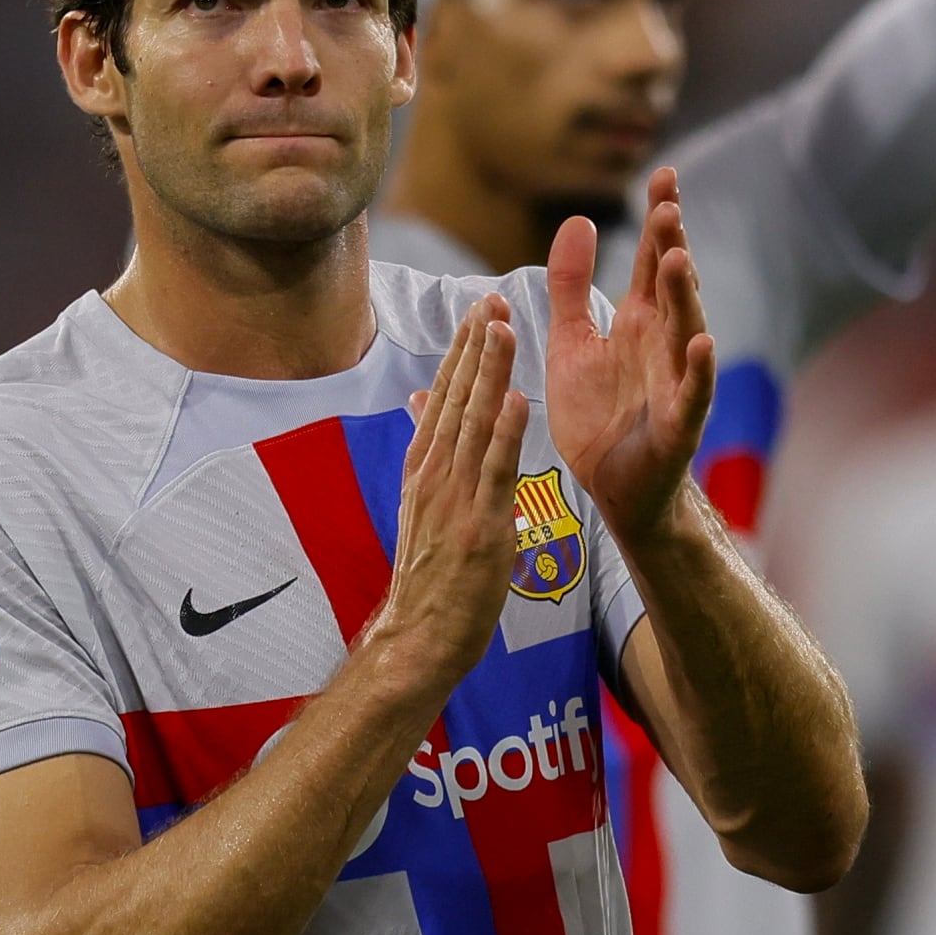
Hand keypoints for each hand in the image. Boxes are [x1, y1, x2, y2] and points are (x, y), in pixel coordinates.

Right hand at [368, 296, 531, 690]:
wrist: (420, 635)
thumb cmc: (430, 578)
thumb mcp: (422, 506)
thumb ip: (429, 454)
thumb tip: (422, 405)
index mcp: (423, 468)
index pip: (443, 397)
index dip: (461, 353)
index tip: (476, 312)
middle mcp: (435, 474)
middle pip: (456, 398)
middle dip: (474, 347)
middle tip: (491, 299)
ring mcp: (455, 498)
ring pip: (475, 423)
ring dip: (489, 373)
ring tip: (502, 328)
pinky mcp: (480, 525)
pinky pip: (495, 471)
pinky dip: (505, 433)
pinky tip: (515, 399)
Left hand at [543, 166, 713, 540]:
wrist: (613, 487)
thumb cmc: (599, 415)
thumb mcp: (573, 342)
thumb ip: (573, 285)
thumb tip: (578, 221)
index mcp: (640, 323)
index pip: (654, 261)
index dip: (660, 220)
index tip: (664, 176)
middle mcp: (664, 345)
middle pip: (673, 288)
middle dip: (672, 247)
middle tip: (668, 205)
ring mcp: (676, 383)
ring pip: (686, 333)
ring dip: (686, 298)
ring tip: (680, 260)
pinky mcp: (677, 425)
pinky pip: (693, 395)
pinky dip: (700, 371)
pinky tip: (703, 344)